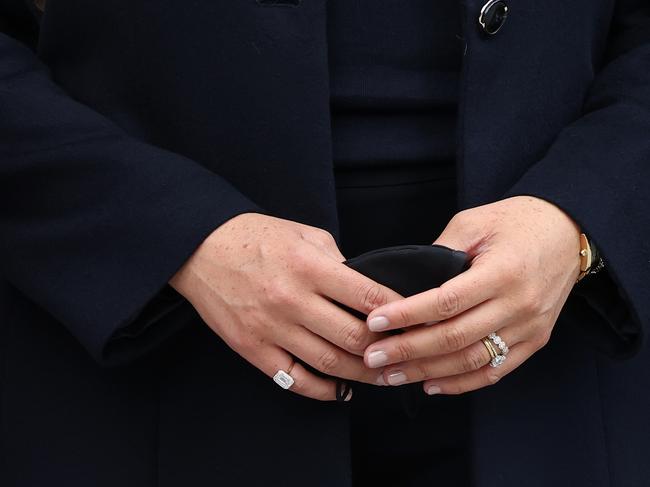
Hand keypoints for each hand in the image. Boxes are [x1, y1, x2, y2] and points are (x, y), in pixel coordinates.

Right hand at [170, 213, 402, 400]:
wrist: (201, 248)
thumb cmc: (256, 237)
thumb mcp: (305, 235)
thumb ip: (339, 262)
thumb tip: (367, 292)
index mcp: (309, 267)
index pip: (367, 297)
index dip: (397, 312)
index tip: (413, 319)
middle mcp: (292, 300)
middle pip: (353, 338)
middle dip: (385, 350)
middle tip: (403, 354)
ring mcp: (271, 328)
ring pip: (329, 363)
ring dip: (361, 374)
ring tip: (380, 375)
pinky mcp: (252, 348)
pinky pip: (294, 379)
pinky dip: (322, 390)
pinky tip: (340, 388)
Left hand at [362, 196, 581, 393]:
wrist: (568, 231)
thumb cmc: (516, 222)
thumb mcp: (473, 223)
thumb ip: (441, 252)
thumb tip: (406, 284)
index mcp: (502, 271)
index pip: (446, 301)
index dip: (407, 315)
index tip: (374, 322)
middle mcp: (519, 304)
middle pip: (455, 337)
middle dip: (408, 350)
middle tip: (374, 357)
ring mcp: (530, 327)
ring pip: (472, 360)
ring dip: (429, 372)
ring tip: (393, 375)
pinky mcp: (535, 340)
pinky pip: (496, 370)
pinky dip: (462, 383)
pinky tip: (431, 384)